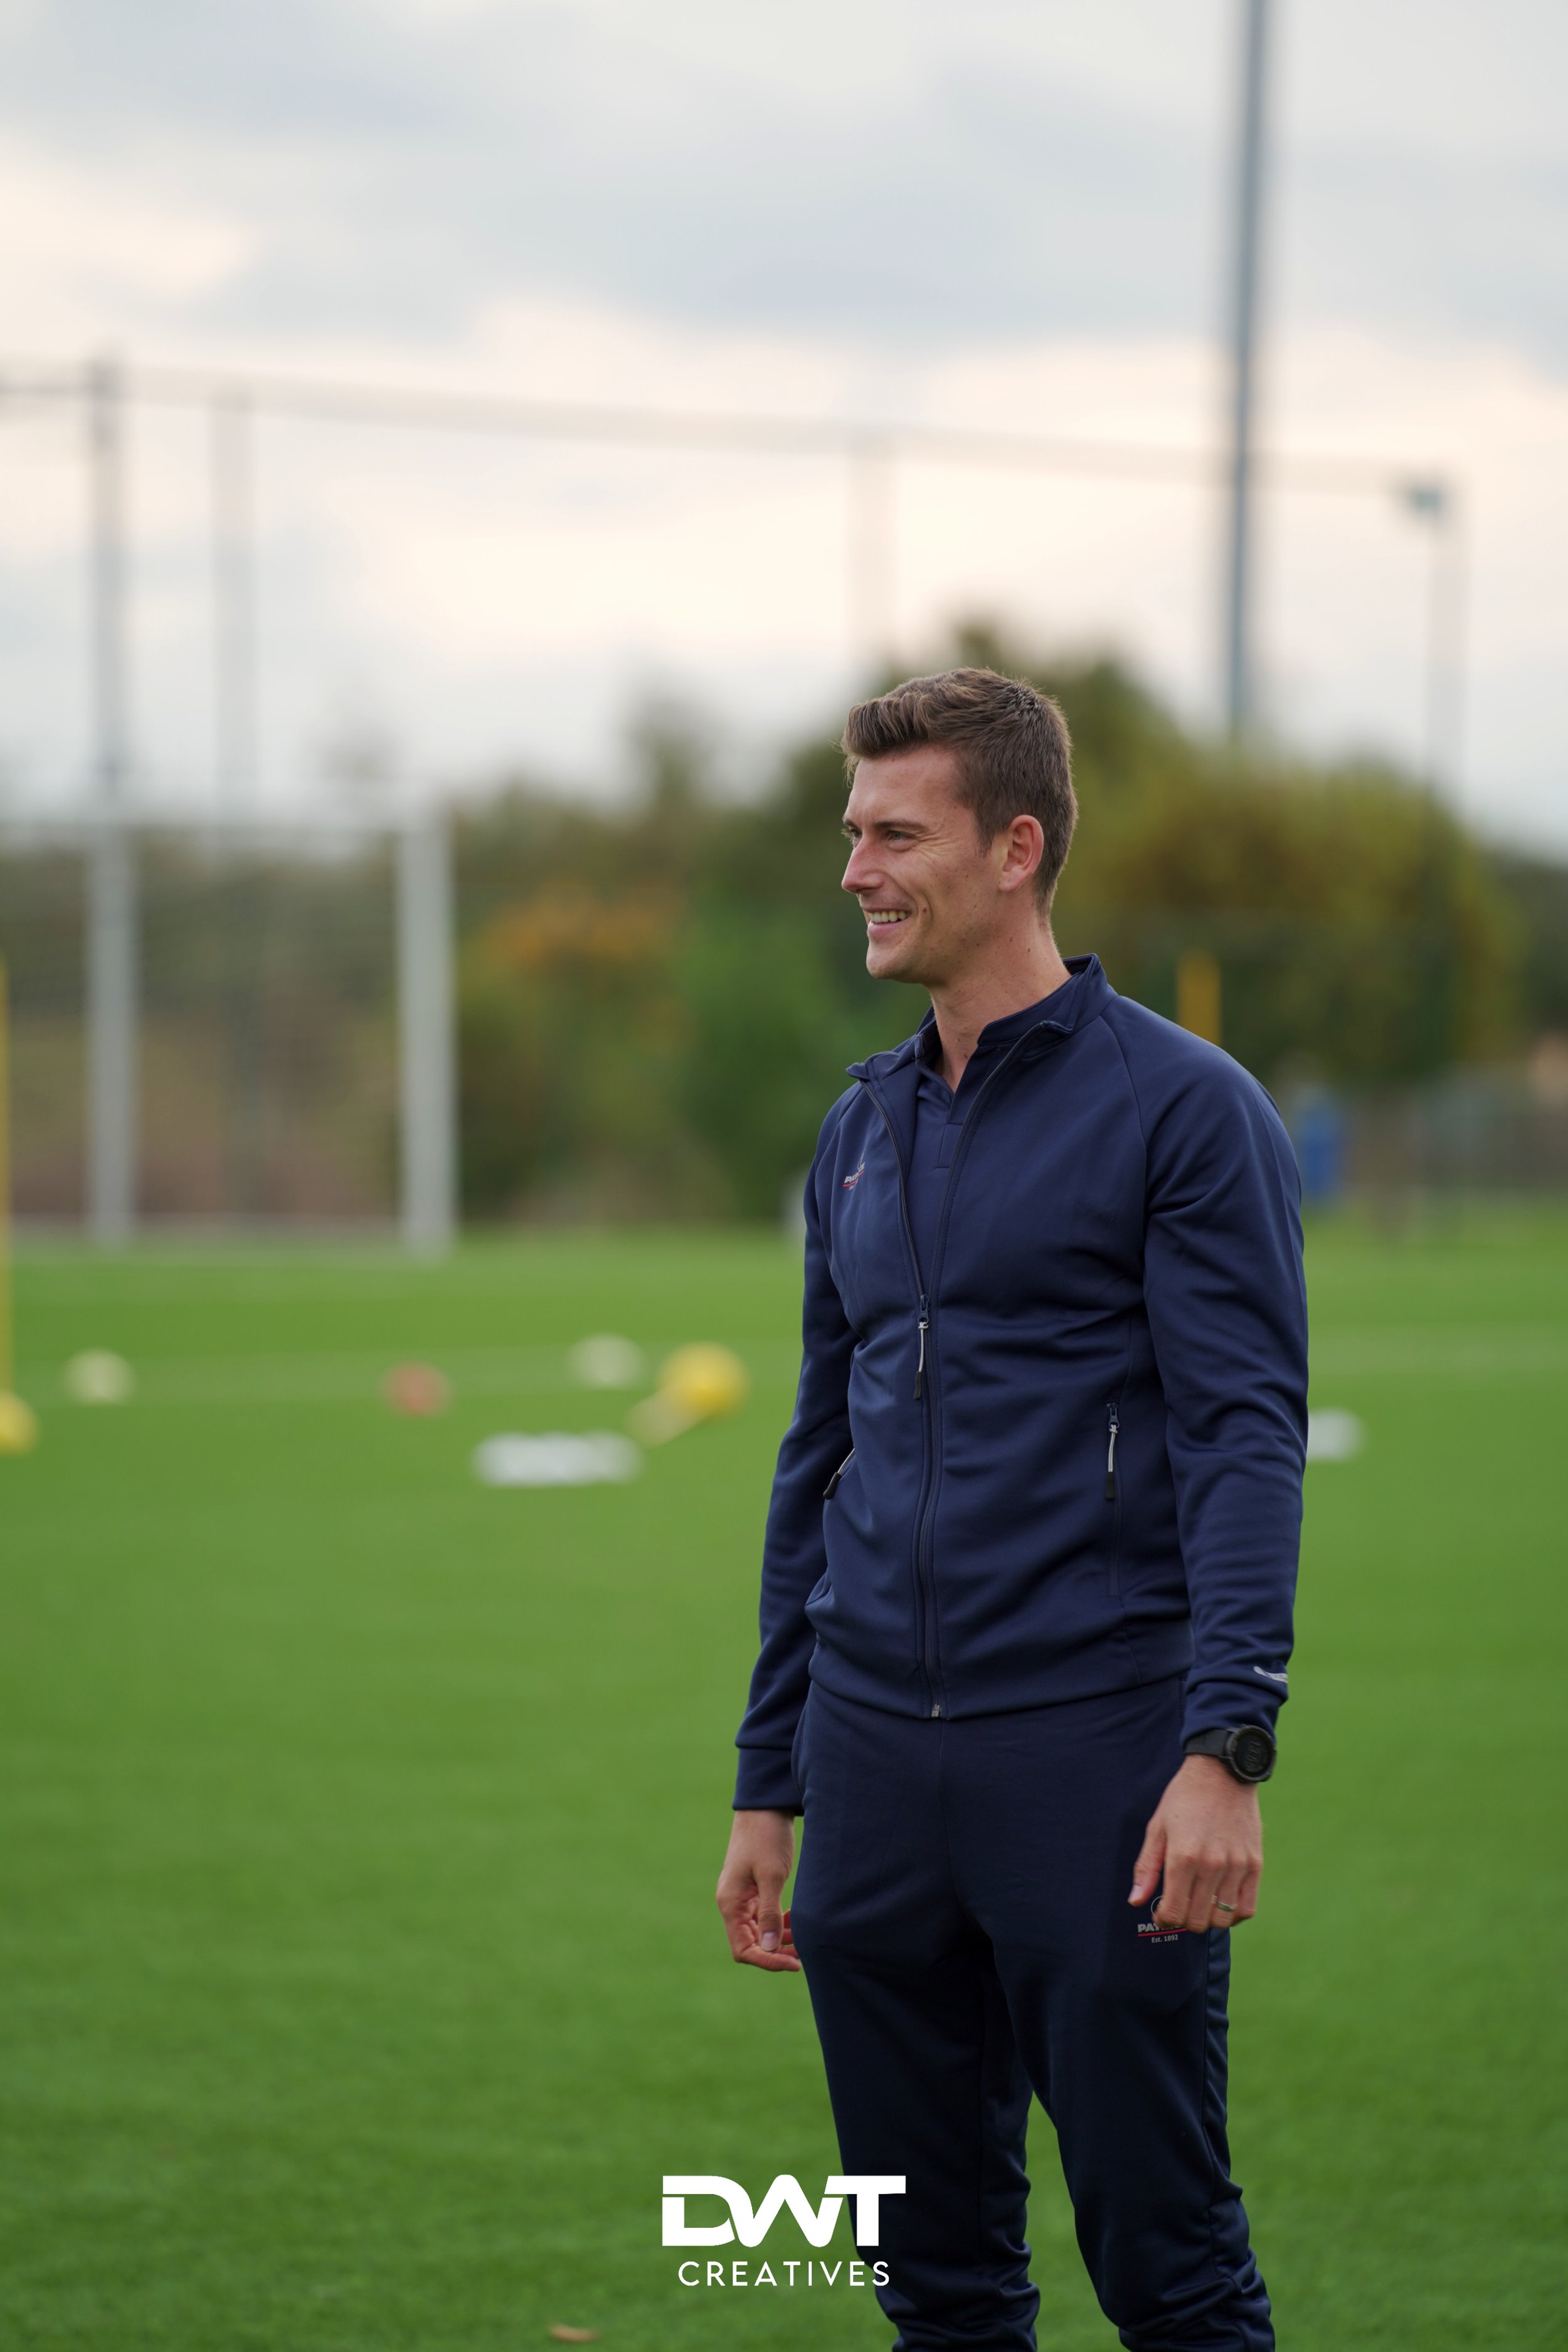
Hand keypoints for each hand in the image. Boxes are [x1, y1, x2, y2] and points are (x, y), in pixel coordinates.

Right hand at [716, 1809, 801, 1971]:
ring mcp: (742, 1898)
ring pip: (759, 1932)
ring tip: (804, 1937)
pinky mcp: (753, 1890)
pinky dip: (779, 1923)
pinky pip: (763, 1917)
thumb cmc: (766, 1838)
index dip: (768, 1961)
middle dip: (776, 1952)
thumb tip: (771, 1949)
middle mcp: (732, 1904)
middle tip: (804, 1952)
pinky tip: (796, 1920)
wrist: (765, 1807)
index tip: (794, 1963)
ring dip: (780, 1939)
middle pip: (751, 1945)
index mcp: (731, 1903)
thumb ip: (770, 1914)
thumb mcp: (772, 1876)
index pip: (743, 1950)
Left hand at [1129, 1755, 1262, 1931]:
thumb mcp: (1157, 1828)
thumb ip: (1146, 1867)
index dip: (1164, 1919)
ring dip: (1208, 1920)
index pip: (1173, 1912)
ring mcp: (1236, 1866)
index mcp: (1182, 1857)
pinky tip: (1222, 1905)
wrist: (1222, 1772)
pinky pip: (1247, 1908)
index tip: (1161, 1912)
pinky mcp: (1255, 1864)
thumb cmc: (1183, 1798)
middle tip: (1180, 1906)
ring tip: (1200, 1904)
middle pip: (1197, 1920)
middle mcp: (1211, 1866)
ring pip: (1222, 1919)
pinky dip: (1234, 1916)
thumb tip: (1136, 1901)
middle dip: (1183, 1920)